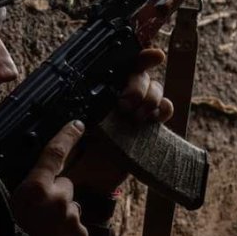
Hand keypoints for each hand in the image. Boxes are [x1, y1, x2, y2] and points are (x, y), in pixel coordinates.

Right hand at [0, 120, 88, 235]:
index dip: (67, 136)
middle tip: (38, 212)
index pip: (55, 153)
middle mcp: (59, 197)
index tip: (77, 125)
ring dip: (61, 212)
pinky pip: (76, 223)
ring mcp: (72, 216)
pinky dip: (67, 230)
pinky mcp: (81, 234)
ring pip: (71, 205)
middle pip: (64, 184)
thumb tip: (16, 170)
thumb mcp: (0, 203)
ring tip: (43, 230)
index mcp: (36, 186)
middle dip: (55, 193)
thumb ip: (18, 185)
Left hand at [63, 48, 172, 216]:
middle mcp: (120, 96)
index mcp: (101, 90)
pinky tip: (154, 117)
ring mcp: (137, 110)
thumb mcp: (71, 124)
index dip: (140, 56)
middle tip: (124, 104)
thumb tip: (86, 94)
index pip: (122, 65)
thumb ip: (79, 109)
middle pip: (141, 75)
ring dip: (150, 98)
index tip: (154, 56)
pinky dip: (164, 109)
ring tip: (135, 117)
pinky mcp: (149, 127)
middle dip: (138, 85)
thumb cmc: (73, 149)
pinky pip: (165, 109)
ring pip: (155, 89)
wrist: (87, 179)